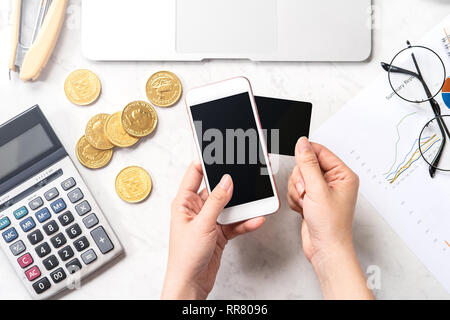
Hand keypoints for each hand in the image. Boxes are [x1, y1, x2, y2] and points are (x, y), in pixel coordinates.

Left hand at [161, 161, 264, 299]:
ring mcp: (209, 220)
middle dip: (232, 183)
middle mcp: (196, 209)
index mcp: (184, 202)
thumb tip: (226, 180)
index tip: (221, 151)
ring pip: (229, 206)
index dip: (207, 161)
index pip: (195, 173)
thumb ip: (216, 202)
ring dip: (243, 205)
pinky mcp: (219, 233)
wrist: (191, 284)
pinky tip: (256, 219)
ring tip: (257, 198)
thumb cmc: (185, 257)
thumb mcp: (202, 224)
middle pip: (216, 189)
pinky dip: (245, 222)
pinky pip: (235, 223)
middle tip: (246, 173)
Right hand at [287, 137, 372, 298]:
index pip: (321, 152)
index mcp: (343, 175)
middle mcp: (334, 181)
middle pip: (306, 165)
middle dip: (301, 180)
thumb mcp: (317, 190)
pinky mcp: (312, 199)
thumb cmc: (331, 225)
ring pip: (298, 178)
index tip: (298, 161)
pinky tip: (303, 208)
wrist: (325, 249)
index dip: (306, 155)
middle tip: (306, 192)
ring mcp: (322, 191)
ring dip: (297, 191)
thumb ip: (308, 164)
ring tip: (306, 203)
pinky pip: (296, 189)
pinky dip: (296, 199)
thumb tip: (302, 144)